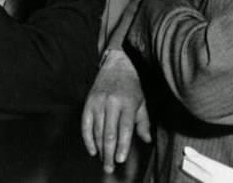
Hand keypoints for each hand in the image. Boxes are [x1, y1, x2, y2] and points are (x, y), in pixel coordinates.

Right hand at [81, 49, 150, 173]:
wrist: (117, 65)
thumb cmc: (132, 86)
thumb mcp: (142, 102)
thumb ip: (143, 122)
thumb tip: (146, 140)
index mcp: (127, 103)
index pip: (124, 128)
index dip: (122, 145)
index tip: (120, 159)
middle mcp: (111, 103)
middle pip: (109, 133)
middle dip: (109, 153)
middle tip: (109, 167)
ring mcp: (98, 102)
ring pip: (97, 131)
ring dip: (99, 149)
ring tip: (103, 161)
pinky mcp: (88, 102)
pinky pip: (85, 124)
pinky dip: (87, 139)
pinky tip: (92, 150)